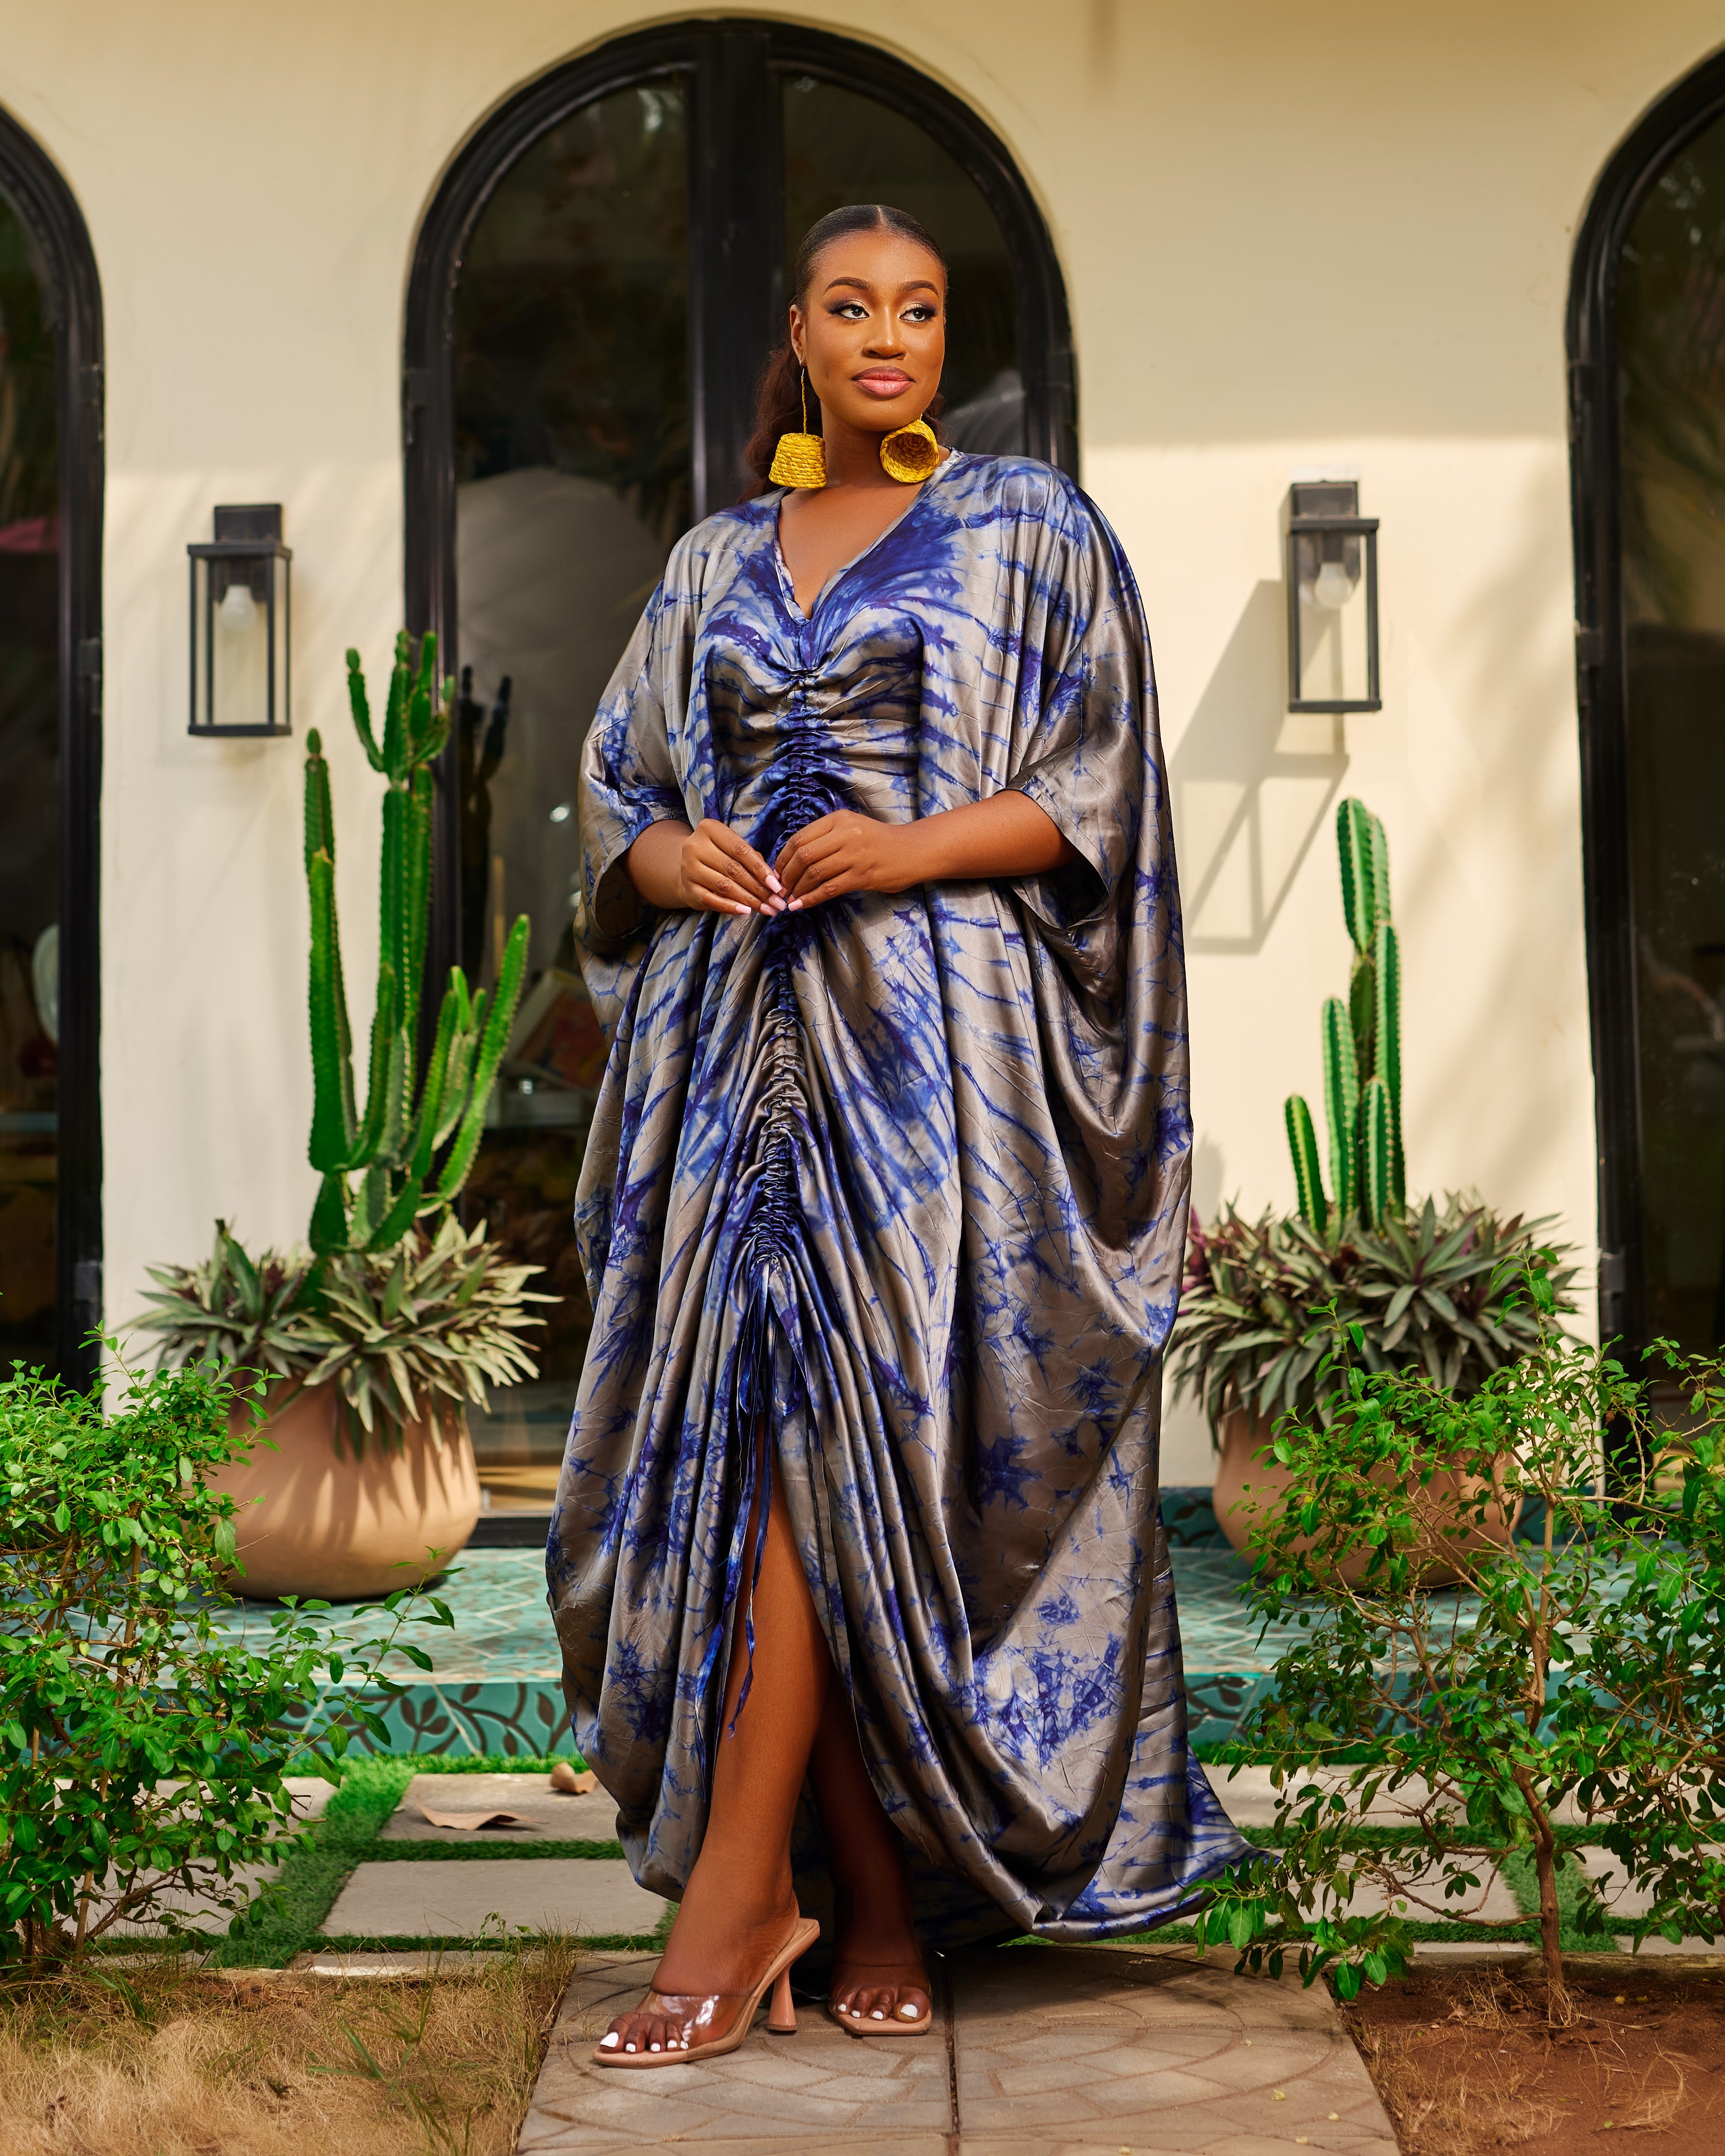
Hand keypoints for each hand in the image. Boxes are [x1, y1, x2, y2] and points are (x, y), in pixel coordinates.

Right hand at [676, 819, 786, 915]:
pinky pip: (712, 901)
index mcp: (710, 829)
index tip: (777, 885)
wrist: (689, 869)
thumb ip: (753, 860)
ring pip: (725, 886)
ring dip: (749, 900)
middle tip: (776, 902)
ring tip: (767, 909)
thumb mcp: (733, 850)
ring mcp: (689, 868)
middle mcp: (696, 847)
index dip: (761, 869)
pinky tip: (746, 912)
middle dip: (759, 889)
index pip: (740, 850)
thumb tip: (774, 881)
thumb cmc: (719, 857)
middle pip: (734, 869)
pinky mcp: (687, 889)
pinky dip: (731, 907)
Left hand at [773, 810, 923, 908]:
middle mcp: (845, 834)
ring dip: (796, 889)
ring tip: (789, 899)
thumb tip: (793, 858)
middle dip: (786, 875)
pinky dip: (810, 899)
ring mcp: (854, 855)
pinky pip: (828, 889)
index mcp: (838, 819)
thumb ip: (825, 837)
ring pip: (814, 873)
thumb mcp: (851, 827)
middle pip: (803, 856)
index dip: (782, 858)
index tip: (776, 871)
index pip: (799, 838)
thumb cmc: (878, 841)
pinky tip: (800, 906)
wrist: (912, 851)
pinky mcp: (862, 875)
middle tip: (780, 888)